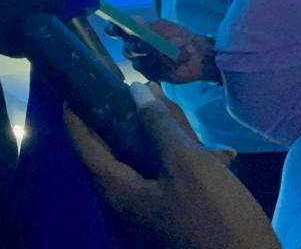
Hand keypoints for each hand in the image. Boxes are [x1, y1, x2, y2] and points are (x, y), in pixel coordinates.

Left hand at [65, 83, 279, 248]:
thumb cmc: (215, 218)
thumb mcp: (188, 164)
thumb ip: (159, 125)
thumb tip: (135, 90)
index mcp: (115, 192)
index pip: (81, 140)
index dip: (80, 106)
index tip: (87, 77)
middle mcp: (123, 207)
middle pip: (115, 150)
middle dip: (131, 117)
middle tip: (148, 91)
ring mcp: (147, 219)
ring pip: (146, 165)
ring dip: (165, 139)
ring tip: (185, 117)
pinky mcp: (172, 224)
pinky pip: (168, 184)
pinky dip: (186, 165)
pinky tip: (221, 155)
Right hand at [113, 19, 219, 83]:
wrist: (199, 55)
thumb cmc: (181, 38)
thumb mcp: (164, 29)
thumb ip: (147, 28)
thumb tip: (132, 21)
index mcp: (139, 33)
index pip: (119, 31)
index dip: (113, 29)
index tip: (113, 27)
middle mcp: (139, 48)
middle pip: (127, 48)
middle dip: (134, 46)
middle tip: (144, 45)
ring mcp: (145, 62)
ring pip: (135, 62)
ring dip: (145, 58)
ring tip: (158, 55)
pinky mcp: (153, 74)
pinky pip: (147, 73)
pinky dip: (155, 68)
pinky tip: (164, 65)